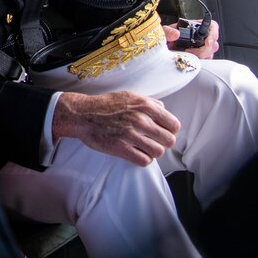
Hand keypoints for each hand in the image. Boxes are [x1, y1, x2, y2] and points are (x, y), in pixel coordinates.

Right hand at [52, 90, 179, 166]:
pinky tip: (137, 153)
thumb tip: (164, 110)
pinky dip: (143, 159)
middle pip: (169, 140)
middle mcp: (140, 119)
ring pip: (158, 152)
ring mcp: (130, 135)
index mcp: (145, 106)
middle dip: (163, 142)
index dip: (171, 130)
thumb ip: (149, 102)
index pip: (173, 124)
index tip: (164, 132)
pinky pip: (144, 160)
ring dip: (153, 152)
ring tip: (145, 148)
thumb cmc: (106, 105)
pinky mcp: (121, 148)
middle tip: (155, 141)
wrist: (83, 115)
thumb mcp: (130, 96)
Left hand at [164, 19, 220, 59]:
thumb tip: (176, 34)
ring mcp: (200, 49)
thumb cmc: (163, 39)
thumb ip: (167, 31)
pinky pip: (204, 62)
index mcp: (195, 27)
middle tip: (192, 52)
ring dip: (202, 57)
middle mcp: (200, 38)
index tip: (207, 42)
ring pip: (210, 54)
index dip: (213, 34)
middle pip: (213, 43)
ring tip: (188, 56)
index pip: (212, 27)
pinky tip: (190, 61)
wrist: (159, 50)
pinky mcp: (198, 59)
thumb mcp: (163, 32)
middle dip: (205, 50)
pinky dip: (199, 63)